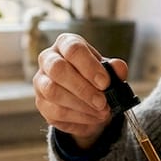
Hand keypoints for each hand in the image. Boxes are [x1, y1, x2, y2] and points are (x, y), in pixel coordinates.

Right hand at [33, 33, 128, 148]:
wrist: (87, 100)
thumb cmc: (95, 78)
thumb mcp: (108, 71)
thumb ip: (115, 69)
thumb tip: (119, 68)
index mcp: (65, 43)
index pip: (73, 49)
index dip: (89, 66)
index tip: (105, 83)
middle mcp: (48, 59)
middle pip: (58, 69)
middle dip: (82, 88)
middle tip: (102, 102)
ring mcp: (41, 82)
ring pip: (53, 92)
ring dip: (81, 105)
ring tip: (101, 111)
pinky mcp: (41, 103)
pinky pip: (56, 112)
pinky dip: (78, 117)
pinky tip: (93, 117)